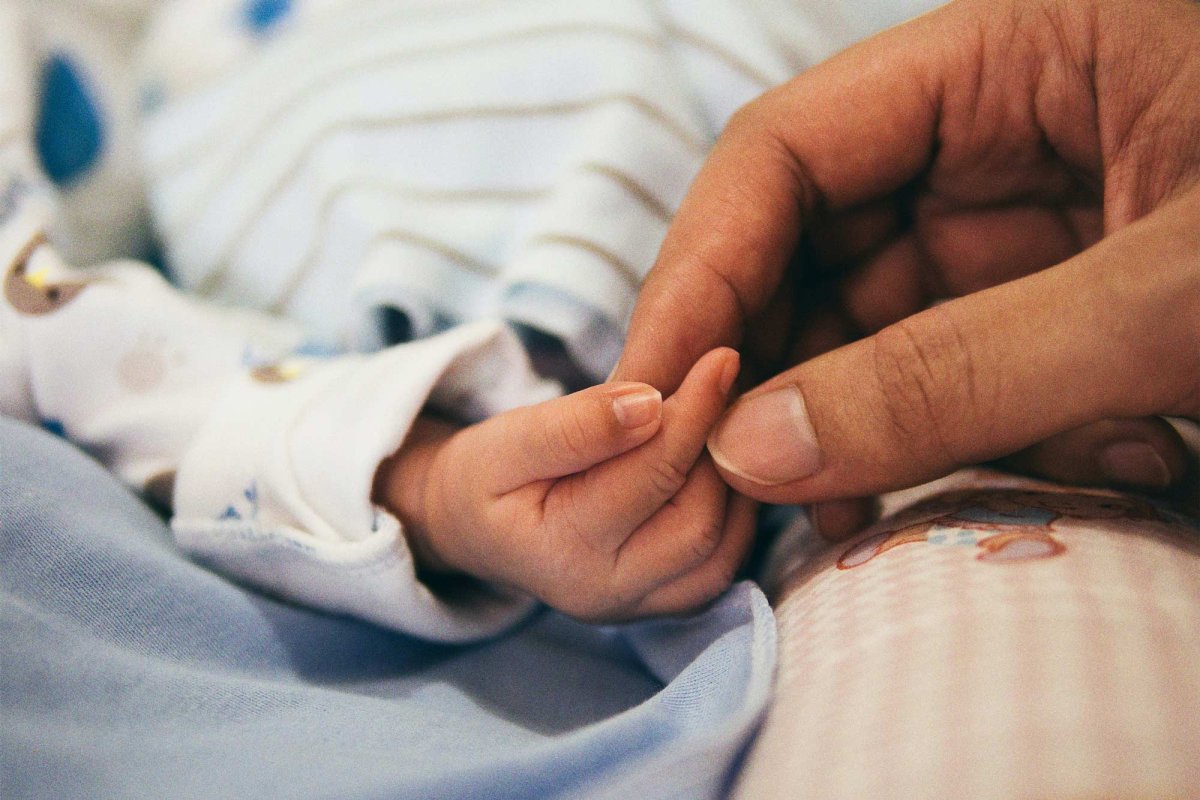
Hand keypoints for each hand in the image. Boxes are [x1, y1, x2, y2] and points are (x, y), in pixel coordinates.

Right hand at [374, 348, 754, 621]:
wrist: (474, 526)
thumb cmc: (488, 476)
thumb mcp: (510, 439)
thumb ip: (576, 425)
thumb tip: (650, 403)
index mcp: (563, 552)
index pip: (652, 475)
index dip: (694, 411)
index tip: (721, 358)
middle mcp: (607, 594)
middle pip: (699, 521)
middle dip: (717, 450)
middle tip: (723, 389)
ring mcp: (639, 608)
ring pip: (722, 547)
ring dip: (733, 481)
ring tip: (720, 423)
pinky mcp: (663, 604)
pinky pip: (723, 564)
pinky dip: (735, 512)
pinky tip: (718, 464)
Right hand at [615, 0, 1199, 535]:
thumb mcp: (1168, 304)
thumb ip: (961, 377)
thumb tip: (753, 451)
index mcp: (1009, 58)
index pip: (785, 151)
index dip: (700, 274)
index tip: (650, 390)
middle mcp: (994, 135)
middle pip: (810, 247)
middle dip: (767, 371)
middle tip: (730, 484)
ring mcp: (1024, 222)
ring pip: (873, 326)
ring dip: (851, 429)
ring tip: (837, 521)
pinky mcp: (1058, 301)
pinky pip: (953, 370)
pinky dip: (942, 441)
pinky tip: (951, 496)